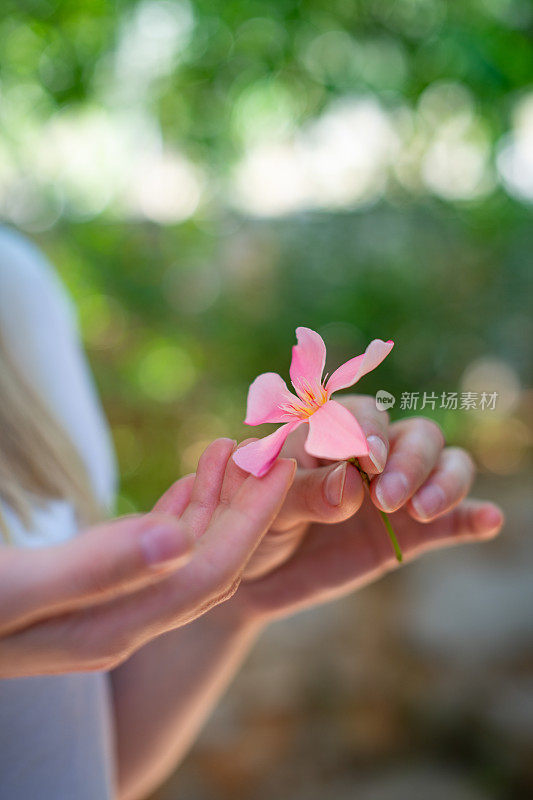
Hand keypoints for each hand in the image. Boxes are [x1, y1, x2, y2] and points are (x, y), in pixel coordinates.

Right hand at [0, 438, 294, 676]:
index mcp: (113, 625)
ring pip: (185, 551)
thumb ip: (92, 571)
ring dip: (217, 499)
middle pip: (208, 563)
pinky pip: (153, 546)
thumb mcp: (10, 589)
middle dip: (247, 505)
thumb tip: (178, 542)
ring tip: (237, 446)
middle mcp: (120, 620)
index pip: (209, 574)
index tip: (284, 465)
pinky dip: (180, 507)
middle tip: (274, 445)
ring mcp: (105, 601)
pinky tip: (195, 478)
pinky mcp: (88, 581)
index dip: (254, 520)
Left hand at [230, 396, 503, 621]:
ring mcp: (395, 492)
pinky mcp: (410, 533)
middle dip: (409, 461)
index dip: (371, 433)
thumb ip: (304, 492)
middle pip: (415, 435)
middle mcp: (372, 455)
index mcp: (331, 433)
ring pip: (444, 465)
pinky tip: (489, 521)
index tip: (369, 461)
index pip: (364, 416)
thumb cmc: (250, 524)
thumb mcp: (262, 507)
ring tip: (421, 512)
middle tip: (387, 499)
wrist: (252, 575)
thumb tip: (351, 483)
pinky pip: (452, 520)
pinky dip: (473, 517)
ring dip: (444, 482)